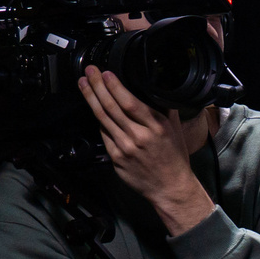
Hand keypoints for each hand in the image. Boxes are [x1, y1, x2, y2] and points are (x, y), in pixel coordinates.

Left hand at [79, 66, 216, 236]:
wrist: (170, 186)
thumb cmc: (174, 157)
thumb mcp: (175, 129)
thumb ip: (164, 109)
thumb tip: (153, 89)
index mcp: (157, 127)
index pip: (130, 102)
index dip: (115, 87)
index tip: (106, 73)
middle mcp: (139, 136)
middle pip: (112, 107)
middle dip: (97, 87)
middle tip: (89, 72)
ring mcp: (125, 148)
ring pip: (103, 119)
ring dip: (91, 99)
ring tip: (84, 85)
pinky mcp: (116, 158)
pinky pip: (104, 135)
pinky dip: (98, 120)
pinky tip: (93, 108)